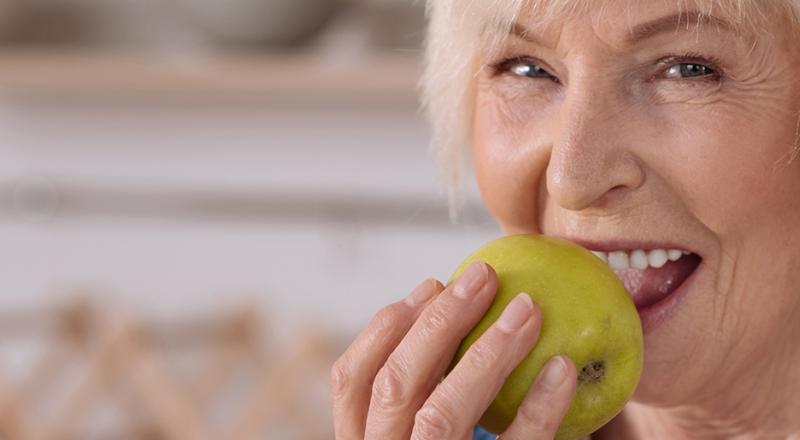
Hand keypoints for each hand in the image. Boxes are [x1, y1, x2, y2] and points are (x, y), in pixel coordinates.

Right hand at [330, 261, 577, 438]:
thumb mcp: (419, 436)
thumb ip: (422, 396)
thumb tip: (450, 314)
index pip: (352, 380)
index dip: (386, 327)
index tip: (430, 284)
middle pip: (395, 384)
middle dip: (439, 322)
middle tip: (485, 277)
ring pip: (441, 413)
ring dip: (487, 353)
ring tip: (528, 309)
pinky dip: (538, 409)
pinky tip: (564, 368)